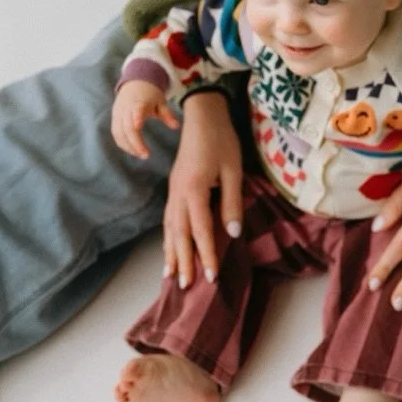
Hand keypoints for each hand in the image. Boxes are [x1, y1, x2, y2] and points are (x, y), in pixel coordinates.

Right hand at [111, 79, 178, 157]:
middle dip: (135, 143)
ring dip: (128, 146)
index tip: (139, 126)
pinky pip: (116, 133)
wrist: (135, 83)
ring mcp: (118, 112)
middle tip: (146, 155)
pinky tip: (132, 150)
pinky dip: (123, 143)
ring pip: (119, 132)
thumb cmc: (150, 95)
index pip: (137, 109)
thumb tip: (176, 126)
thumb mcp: (161, 102)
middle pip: (127, 127)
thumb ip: (167, 114)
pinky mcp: (114, 117)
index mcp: (140, 102)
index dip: (137, 117)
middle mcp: (126, 107)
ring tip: (141, 155)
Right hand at [163, 91, 243, 288]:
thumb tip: (233, 233)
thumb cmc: (221, 140)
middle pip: (179, 234)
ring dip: (171, 253)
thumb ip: (231, 202)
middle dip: (183, 261)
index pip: (201, 230)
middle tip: (186, 286)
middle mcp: (178, 193)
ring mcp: (173, 191)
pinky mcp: (173, 188)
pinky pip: (168, 218)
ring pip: (169, 228)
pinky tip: (169, 249)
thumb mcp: (233, 171)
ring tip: (170, 276)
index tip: (210, 277)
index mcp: (193, 189)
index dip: (206, 254)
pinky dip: (167, 237)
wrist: (202, 115)